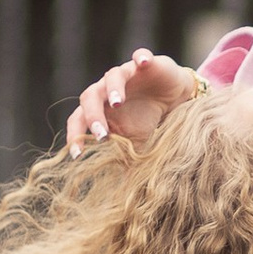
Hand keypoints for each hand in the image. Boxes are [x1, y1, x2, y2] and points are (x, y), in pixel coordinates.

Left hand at [66, 49, 197, 151]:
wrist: (177, 101)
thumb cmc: (150, 122)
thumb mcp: (138, 145)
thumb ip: (126, 163)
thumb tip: (120, 197)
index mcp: (100, 111)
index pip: (78, 121)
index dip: (75, 136)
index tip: (77, 155)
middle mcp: (107, 90)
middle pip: (89, 97)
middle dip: (93, 116)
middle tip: (101, 135)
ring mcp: (126, 74)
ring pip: (112, 76)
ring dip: (113, 88)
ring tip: (118, 102)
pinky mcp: (146, 63)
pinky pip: (140, 56)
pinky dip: (141, 58)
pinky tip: (144, 63)